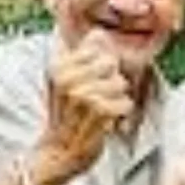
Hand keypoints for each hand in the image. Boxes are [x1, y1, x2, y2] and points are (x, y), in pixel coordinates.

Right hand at [41, 29, 132, 176]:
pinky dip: (120, 115)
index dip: (101, 67)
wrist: (59, 152)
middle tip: (96, 100)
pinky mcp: (99, 111)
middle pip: (112, 64)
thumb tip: (99, 33)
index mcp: (58, 66)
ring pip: (121, 83)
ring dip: (116, 100)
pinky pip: (126, 103)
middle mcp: (68, 78)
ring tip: (100, 112)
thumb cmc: (67, 116)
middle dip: (111, 83)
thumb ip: (83, 55)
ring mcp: (83, 94)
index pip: (97, 48)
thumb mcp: (67, 81)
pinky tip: (106, 122)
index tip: (89, 84)